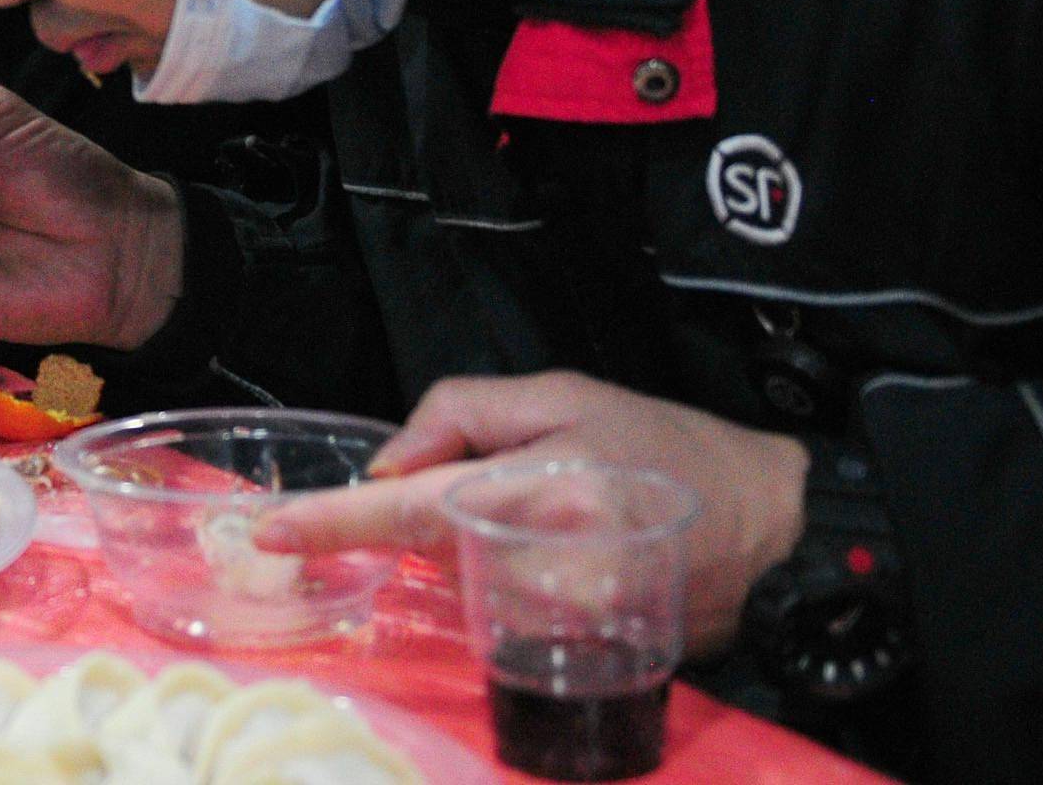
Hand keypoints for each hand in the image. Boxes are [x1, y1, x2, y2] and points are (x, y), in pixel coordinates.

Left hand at [256, 371, 806, 653]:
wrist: (771, 526)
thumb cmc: (664, 445)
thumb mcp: (564, 393)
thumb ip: (462, 415)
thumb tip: (387, 469)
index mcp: (541, 487)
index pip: (412, 511)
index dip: (335, 522)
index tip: (270, 532)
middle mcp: (547, 562)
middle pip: (430, 550)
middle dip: (429, 518)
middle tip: (502, 482)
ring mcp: (564, 619)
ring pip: (462, 582)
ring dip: (473, 548)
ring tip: (549, 516)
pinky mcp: (579, 650)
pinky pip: (502, 610)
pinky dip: (504, 578)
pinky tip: (558, 555)